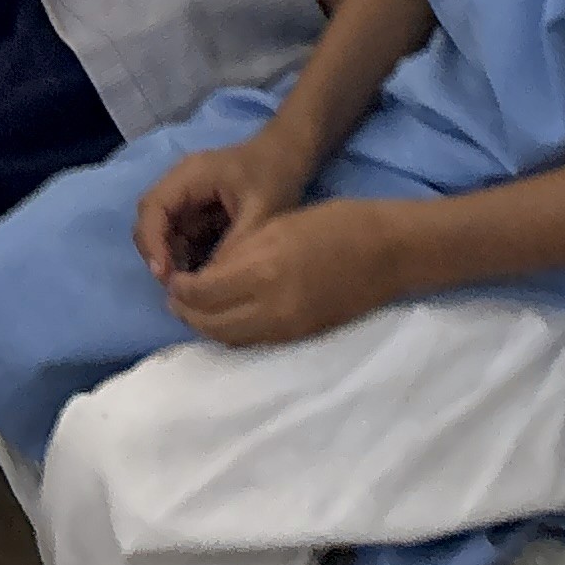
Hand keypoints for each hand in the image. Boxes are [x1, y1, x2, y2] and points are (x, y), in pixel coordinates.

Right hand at [134, 129, 316, 285]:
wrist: (290, 156)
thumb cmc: (275, 176)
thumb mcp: (261, 212)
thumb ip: (234, 246)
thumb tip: (207, 283)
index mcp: (190, 175)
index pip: (153, 208)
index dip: (152, 243)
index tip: (165, 276)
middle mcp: (180, 185)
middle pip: (152, 222)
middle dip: (161, 255)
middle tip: (179, 288)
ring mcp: (187, 199)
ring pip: (165, 234)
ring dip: (174, 260)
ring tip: (196, 286)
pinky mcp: (196, 212)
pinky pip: (182, 238)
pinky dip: (188, 258)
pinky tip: (207, 275)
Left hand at [162, 196, 410, 347]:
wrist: (389, 252)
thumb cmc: (338, 223)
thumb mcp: (281, 225)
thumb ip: (242, 253)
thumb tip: (208, 275)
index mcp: (264, 270)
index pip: (204, 293)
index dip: (182, 290)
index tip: (174, 279)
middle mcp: (270, 307)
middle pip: (211, 323)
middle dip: (187, 312)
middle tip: (176, 298)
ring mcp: (287, 328)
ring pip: (230, 338)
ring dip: (207, 327)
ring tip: (195, 310)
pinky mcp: (300, 337)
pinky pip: (253, 341)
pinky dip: (231, 333)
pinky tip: (227, 318)